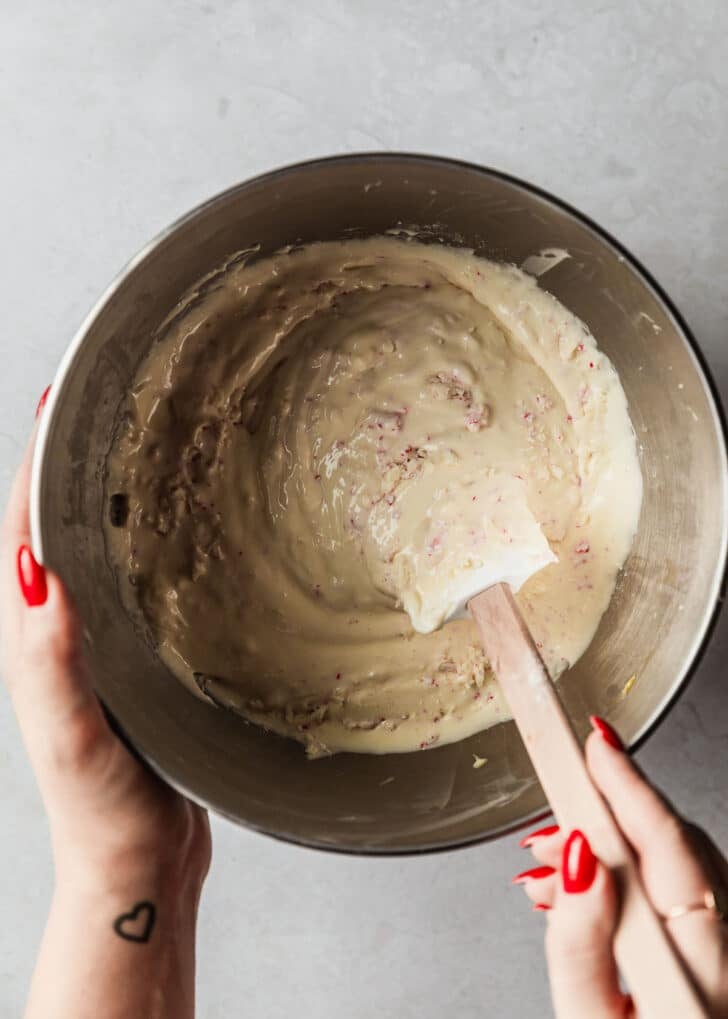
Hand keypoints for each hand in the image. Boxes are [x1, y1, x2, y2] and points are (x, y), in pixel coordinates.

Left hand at [1, 412, 210, 1017]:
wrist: (137, 863)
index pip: (19, 536)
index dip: (34, 469)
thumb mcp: (73, 738)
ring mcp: (93, 646)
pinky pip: (129, 584)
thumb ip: (50, 664)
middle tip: (101, 408)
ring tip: (137, 448)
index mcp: (29, 641)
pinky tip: (176, 533)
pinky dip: (141, 544)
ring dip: (103, 498)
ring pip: (93, 553)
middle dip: (66, 465)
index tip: (59, 407)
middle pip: (50, 531)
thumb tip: (40, 577)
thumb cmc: (102, 809)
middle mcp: (55, 634)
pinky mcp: (130, 661)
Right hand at [512, 718, 727, 1017]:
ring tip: (555, 849)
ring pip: (685, 871)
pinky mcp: (724, 966)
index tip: (591, 740)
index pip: (667, 852)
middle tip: (565, 784)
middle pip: (681, 851)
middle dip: (617, 804)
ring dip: (621, 841)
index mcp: (698, 981)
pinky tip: (590, 888)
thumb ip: (580, 947)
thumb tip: (577, 858)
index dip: (628, 786)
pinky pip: (688, 899)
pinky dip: (636, 876)